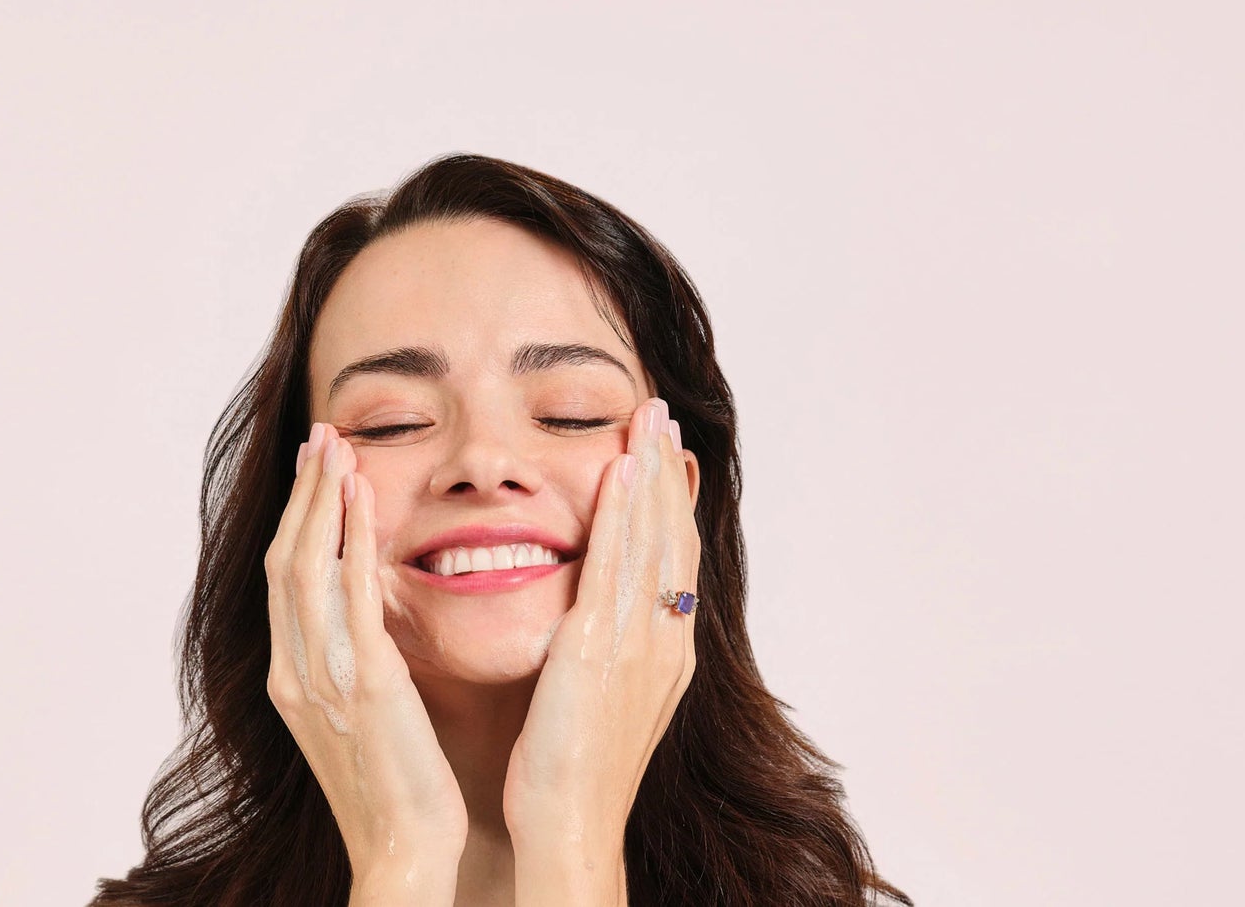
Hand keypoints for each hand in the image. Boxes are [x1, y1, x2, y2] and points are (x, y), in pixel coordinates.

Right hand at [265, 423, 466, 904]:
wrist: (403, 853)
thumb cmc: (400, 796)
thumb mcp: (366, 722)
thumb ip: (357, 670)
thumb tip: (371, 628)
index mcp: (294, 682)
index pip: (286, 582)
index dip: (298, 521)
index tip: (315, 471)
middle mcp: (297, 674)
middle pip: (285, 562)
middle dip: (301, 495)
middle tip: (320, 437)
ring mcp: (324, 680)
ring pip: (307, 570)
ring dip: (320, 502)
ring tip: (335, 448)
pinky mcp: (367, 687)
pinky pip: (352, 600)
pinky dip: (351, 545)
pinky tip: (362, 503)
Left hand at [504, 397, 701, 903]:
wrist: (570, 829)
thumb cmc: (573, 779)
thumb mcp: (603, 704)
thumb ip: (609, 655)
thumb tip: (598, 620)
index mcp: (667, 656)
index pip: (675, 560)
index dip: (672, 503)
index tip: (665, 454)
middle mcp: (664, 643)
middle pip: (673, 538)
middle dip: (668, 473)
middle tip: (662, 415)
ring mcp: (638, 644)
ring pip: (652, 541)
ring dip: (650, 475)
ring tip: (647, 421)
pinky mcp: (599, 649)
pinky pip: (615, 566)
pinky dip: (621, 516)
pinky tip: (618, 473)